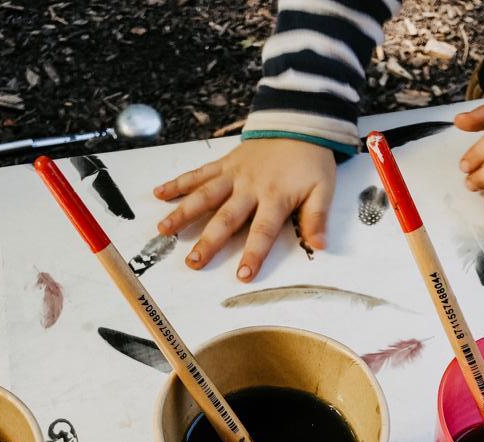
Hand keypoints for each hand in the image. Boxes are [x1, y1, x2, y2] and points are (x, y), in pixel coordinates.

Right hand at [154, 139, 335, 281]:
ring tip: (164, 230)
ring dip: (183, 213)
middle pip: (226, 217)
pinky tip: (159, 193)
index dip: (253, 253)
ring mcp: (234, 174)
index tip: (242, 275)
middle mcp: (250, 187)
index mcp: (275, 197)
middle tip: (193, 262)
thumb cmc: (311, 161)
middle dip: (209, 241)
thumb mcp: (323, 189)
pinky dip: (179, 183)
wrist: (300, 124)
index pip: (263, 231)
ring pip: (204, 195)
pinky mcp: (225, 163)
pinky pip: (199, 173)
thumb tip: (320, 245)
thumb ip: (317, 218)